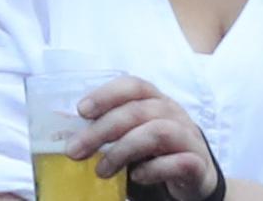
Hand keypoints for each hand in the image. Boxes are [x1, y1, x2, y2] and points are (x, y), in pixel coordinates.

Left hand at [71, 72, 222, 198]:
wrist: (194, 177)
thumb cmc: (155, 154)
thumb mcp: (131, 138)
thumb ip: (108, 133)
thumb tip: (66, 136)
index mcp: (156, 103)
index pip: (135, 86)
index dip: (108, 94)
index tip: (81, 111)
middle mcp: (174, 114)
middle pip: (140, 110)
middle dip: (103, 129)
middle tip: (74, 151)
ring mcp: (188, 138)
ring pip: (159, 131)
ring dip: (123, 150)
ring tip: (101, 171)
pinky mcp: (197, 164)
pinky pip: (178, 161)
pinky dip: (154, 169)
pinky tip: (136, 177)